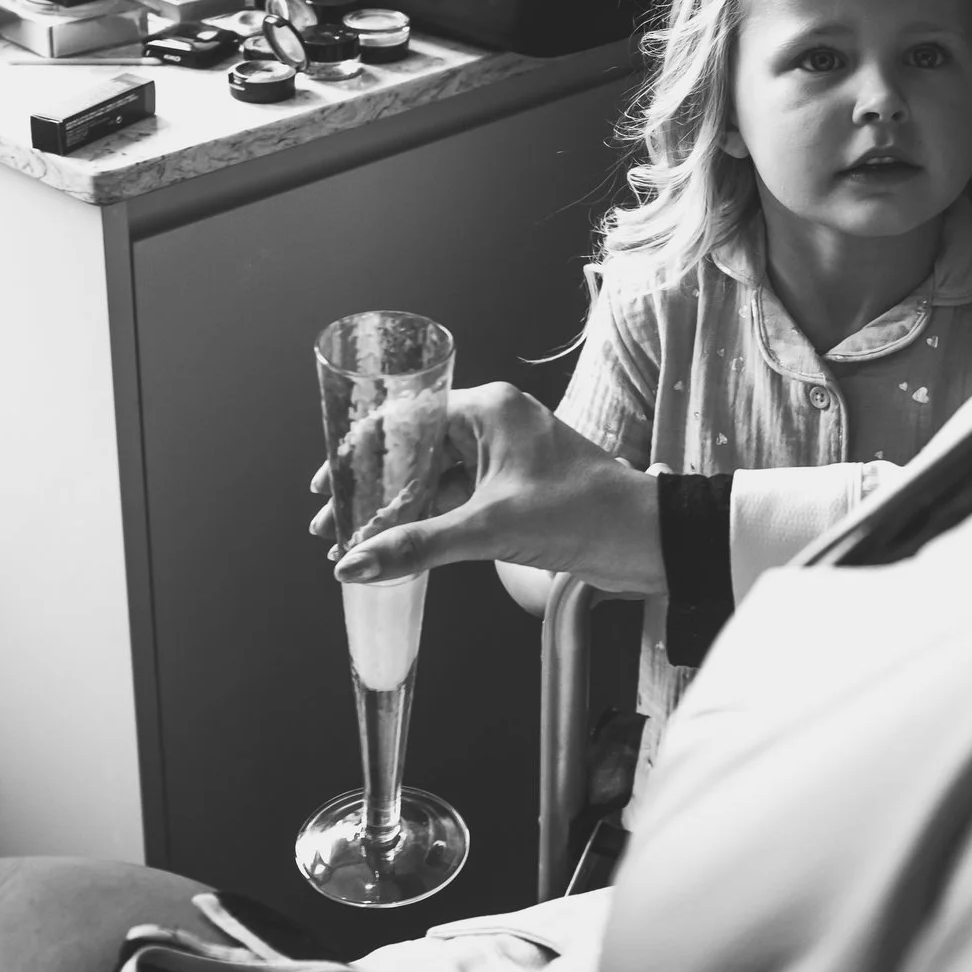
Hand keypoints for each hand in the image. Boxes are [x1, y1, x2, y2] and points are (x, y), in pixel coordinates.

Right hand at [308, 382, 665, 594]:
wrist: (645, 540)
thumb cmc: (584, 514)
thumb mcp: (489, 529)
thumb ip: (417, 545)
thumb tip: (354, 562)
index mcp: (487, 409)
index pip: (403, 419)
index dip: (357, 454)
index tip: (326, 487)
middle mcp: (492, 423)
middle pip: (411, 449)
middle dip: (369, 489)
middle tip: (329, 524)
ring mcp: (502, 456)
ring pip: (431, 477)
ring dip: (393, 509)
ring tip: (352, 543)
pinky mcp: (511, 489)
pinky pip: (453, 497)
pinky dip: (424, 521)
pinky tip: (395, 546)